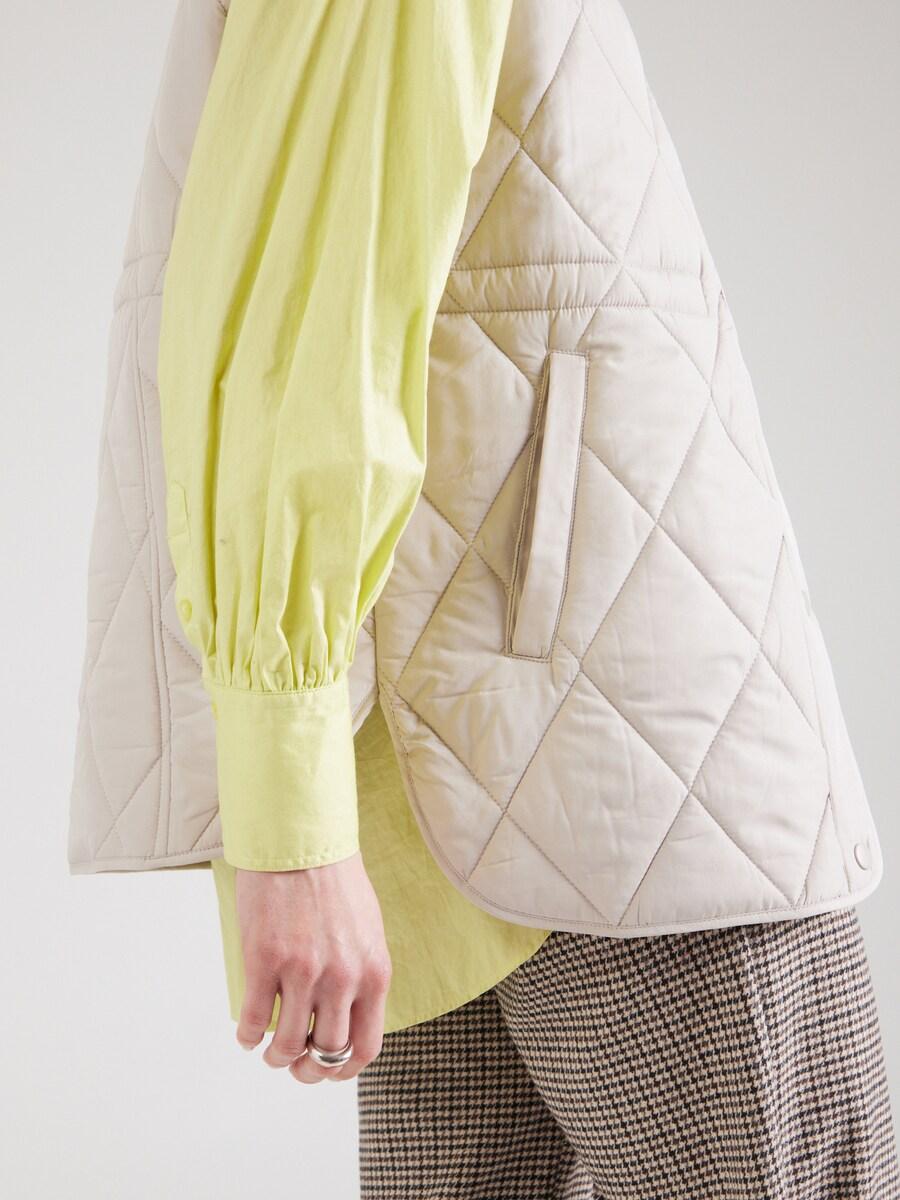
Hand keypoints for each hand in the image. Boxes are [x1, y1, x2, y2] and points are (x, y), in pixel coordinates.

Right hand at [234, 852, 390, 1082]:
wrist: (301, 841)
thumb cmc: (334, 880)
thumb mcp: (367, 930)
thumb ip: (362, 974)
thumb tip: (348, 1016)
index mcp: (373, 971)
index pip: (366, 1045)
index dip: (344, 1070)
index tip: (329, 1070)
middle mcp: (342, 977)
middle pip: (325, 1052)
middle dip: (307, 1069)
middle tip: (294, 1064)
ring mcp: (302, 971)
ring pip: (287, 1045)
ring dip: (276, 1057)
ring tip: (269, 1051)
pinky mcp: (264, 961)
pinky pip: (254, 1021)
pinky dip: (248, 1036)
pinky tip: (247, 1034)